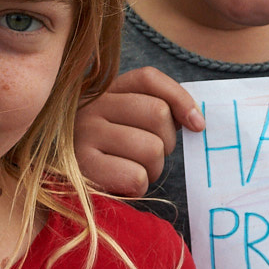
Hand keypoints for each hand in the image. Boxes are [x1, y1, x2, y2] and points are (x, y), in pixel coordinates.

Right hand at [74, 67, 204, 197]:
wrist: (71, 191)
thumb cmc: (112, 158)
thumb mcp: (131, 125)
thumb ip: (158, 112)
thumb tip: (196, 120)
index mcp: (106, 91)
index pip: (148, 78)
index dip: (180, 98)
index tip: (197, 125)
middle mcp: (91, 106)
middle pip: (157, 112)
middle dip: (167, 142)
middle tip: (152, 156)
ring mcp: (84, 134)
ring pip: (152, 148)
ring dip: (154, 168)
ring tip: (135, 171)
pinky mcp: (83, 166)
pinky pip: (136, 176)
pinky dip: (138, 187)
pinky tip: (123, 185)